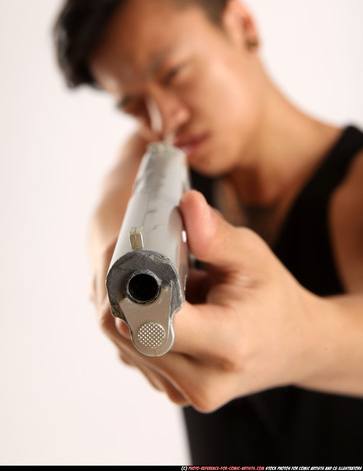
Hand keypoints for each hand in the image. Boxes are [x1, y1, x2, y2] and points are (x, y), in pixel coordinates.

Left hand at [92, 190, 323, 411]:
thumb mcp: (253, 256)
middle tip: (141, 259)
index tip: (137, 256)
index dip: (137, 287)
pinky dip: (140, 325)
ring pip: (127, 344)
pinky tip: (163, 309)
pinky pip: (136, 354)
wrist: (293, 346)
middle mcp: (205, 381)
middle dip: (127, 291)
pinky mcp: (177, 393)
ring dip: (132, 308)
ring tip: (159, 284)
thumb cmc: (273, 297)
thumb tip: (187, 203)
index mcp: (229, 343)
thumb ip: (216, 234)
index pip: (157, 321)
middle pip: (132, 332)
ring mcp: (188, 393)